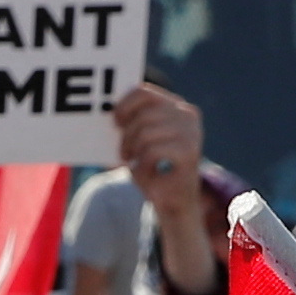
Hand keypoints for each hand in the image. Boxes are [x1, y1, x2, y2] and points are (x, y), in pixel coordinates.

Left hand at [111, 81, 219, 288]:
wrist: (172, 202)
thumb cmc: (152, 168)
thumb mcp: (138, 141)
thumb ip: (130, 123)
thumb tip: (104, 111)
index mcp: (175, 106)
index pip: (144, 92)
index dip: (123, 105)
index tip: (115, 122)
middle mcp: (187, 115)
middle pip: (143, 114)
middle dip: (127, 136)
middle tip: (125, 153)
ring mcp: (191, 133)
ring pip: (146, 133)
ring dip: (134, 152)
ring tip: (136, 163)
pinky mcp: (189, 152)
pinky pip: (152, 152)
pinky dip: (142, 166)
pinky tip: (147, 173)